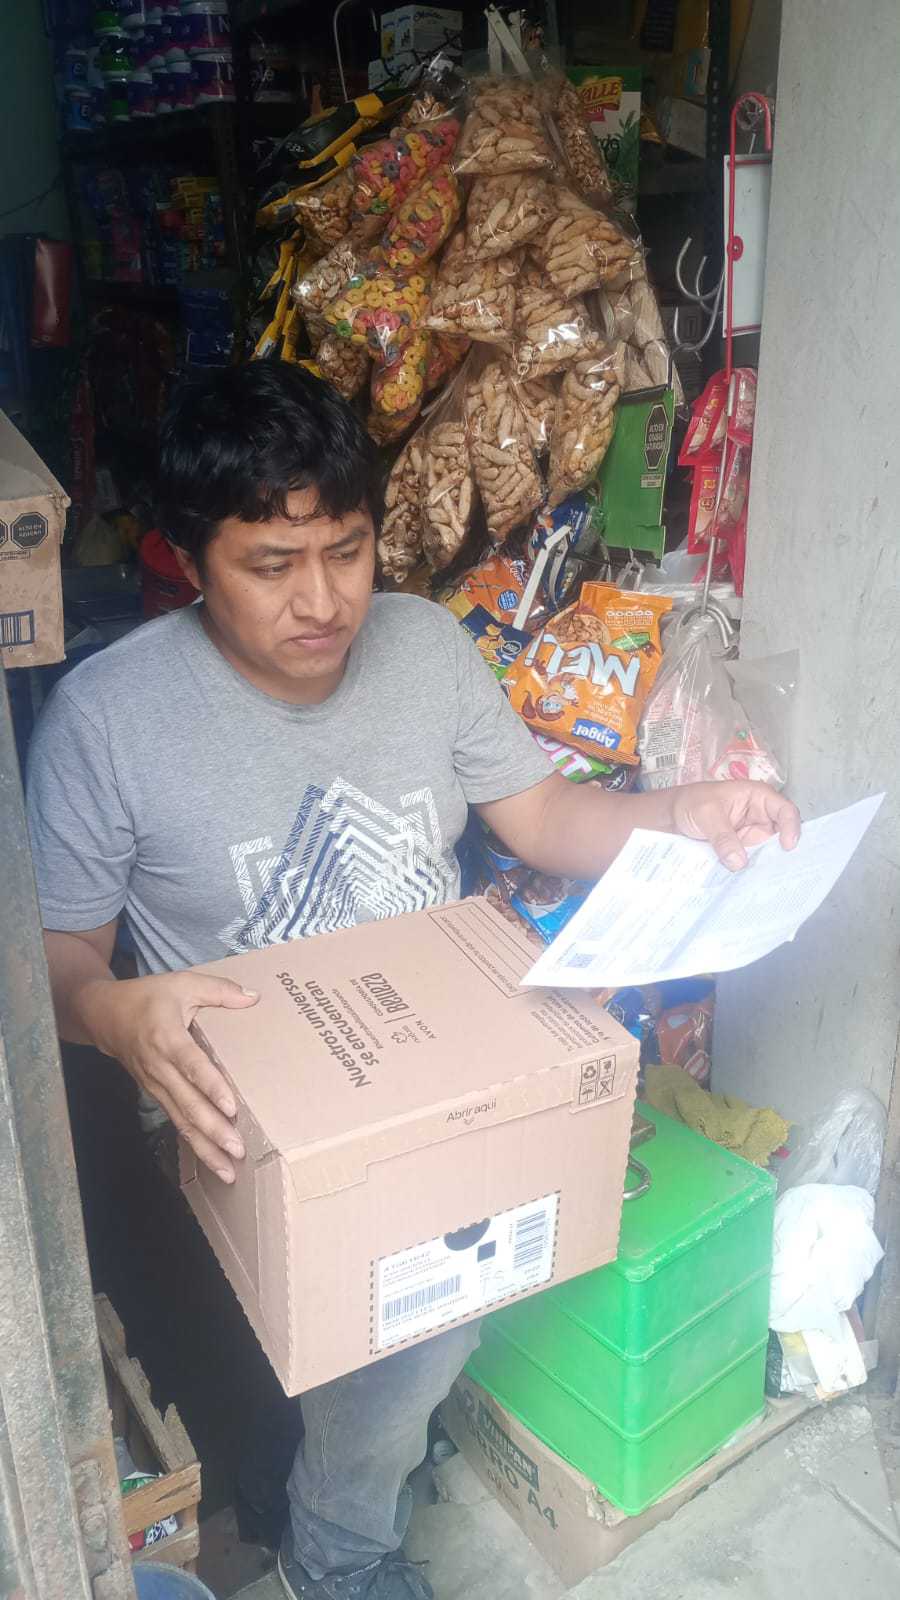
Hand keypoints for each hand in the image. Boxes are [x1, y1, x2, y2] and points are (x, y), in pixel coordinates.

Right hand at [83, 971, 258, 1182]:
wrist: (103, 1016)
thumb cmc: (146, 997)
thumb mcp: (182, 982)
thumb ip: (218, 989)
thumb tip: (252, 998)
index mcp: (167, 1037)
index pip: (192, 1066)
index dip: (211, 1087)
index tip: (231, 1108)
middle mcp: (160, 1067)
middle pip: (187, 1104)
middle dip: (213, 1131)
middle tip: (237, 1151)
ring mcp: (156, 1085)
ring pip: (181, 1120)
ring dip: (205, 1147)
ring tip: (229, 1169)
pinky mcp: (155, 1094)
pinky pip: (176, 1121)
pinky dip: (194, 1142)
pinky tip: (212, 1160)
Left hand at [670, 780, 800, 869]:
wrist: (670, 816)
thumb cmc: (690, 803)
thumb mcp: (706, 814)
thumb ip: (723, 837)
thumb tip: (739, 862)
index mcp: (758, 797)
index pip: (785, 810)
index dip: (791, 827)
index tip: (787, 846)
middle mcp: (760, 816)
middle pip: (782, 834)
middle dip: (785, 852)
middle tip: (786, 871)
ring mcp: (752, 835)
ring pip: (769, 851)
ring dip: (769, 865)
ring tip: (772, 882)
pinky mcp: (742, 850)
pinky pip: (753, 861)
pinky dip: (754, 871)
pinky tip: (753, 884)